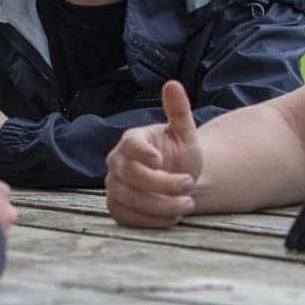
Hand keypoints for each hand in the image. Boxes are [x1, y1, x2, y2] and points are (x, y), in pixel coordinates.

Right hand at [104, 80, 201, 227]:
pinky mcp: (117, 208)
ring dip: (163, 205)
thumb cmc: (180, 155)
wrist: (178, 180)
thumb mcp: (185, 133)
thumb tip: (172, 83)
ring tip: (188, 203)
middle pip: (132, 176)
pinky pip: (130, 218)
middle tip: (190, 184)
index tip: (160, 161)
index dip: (143, 153)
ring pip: (131, 200)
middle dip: (164, 184)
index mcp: (131, 140)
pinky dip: (153, 220)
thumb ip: (179, 111)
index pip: (130, 145)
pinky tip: (173, 216)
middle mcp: (116, 162)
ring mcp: (114, 187)